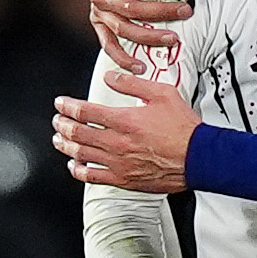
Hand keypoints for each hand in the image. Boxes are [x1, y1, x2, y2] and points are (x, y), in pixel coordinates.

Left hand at [54, 67, 198, 191]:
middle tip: (58, 120)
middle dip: (63, 124)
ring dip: (65, 145)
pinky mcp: (124, 179)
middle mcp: (117, 142)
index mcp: (125, 120)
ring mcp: (119, 163)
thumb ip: (133, 84)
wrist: (199, 158)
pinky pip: (92, 177)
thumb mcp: (162, 93)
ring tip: (59, 139)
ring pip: (81, 154)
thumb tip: (111, 77)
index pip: (85, 111)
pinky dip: (78, 170)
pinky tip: (74, 165)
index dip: (68, 106)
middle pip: (78, 133)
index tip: (61, 103)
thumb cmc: (184, 128)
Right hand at [88, 0, 188, 58]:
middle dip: (163, 12)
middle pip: (133, 9)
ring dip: (149, 37)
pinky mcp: (99, 26)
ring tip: (175, 39)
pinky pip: (109, 46)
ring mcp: (98, 12)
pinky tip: (140, 67)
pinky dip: (123, 58)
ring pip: (125, 30)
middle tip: (188, 11)